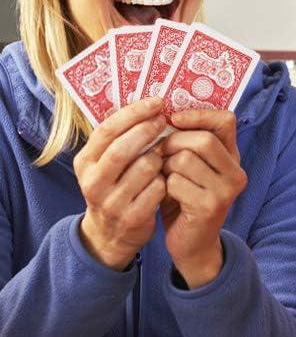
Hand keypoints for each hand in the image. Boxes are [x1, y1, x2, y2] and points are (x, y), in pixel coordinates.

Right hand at [76, 98, 167, 268]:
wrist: (110, 234)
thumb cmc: (115, 187)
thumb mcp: (105, 163)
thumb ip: (118, 138)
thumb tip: (146, 103)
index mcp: (85, 162)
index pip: (107, 130)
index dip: (134, 113)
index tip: (157, 102)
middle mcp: (94, 181)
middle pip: (123, 149)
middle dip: (147, 131)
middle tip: (164, 121)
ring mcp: (112, 202)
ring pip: (146, 168)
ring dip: (160, 158)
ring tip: (164, 156)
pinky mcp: (133, 218)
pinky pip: (159, 189)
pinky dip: (167, 180)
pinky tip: (167, 179)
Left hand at [159, 109, 247, 287]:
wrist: (192, 243)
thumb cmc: (185, 199)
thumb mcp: (190, 167)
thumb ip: (186, 142)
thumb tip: (161, 113)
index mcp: (232, 157)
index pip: (225, 121)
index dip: (198, 115)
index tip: (174, 119)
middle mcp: (236, 172)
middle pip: (203, 139)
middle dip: (173, 143)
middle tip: (160, 153)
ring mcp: (226, 191)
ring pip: (185, 159)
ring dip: (165, 166)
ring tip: (163, 177)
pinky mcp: (210, 207)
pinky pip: (176, 182)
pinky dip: (163, 187)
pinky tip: (165, 196)